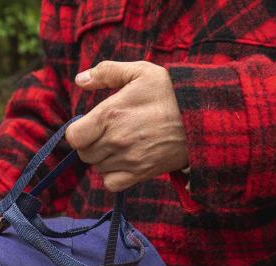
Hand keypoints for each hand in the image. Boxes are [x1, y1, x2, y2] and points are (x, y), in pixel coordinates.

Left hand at [66, 61, 187, 191]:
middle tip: (107, 133)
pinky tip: (122, 162)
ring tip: (119, 145)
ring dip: (103, 158)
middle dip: (90, 144)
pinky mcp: (139, 174)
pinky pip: (111, 183)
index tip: (88, 126)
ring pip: (97, 167)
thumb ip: (106, 72)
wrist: (201, 118)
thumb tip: (79, 80)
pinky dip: (112, 175)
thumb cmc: (169, 93)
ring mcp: (127, 159)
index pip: (74, 137)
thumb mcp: (140, 72)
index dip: (78, 132)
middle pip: (84, 154)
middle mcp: (115, 140)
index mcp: (110, 114)